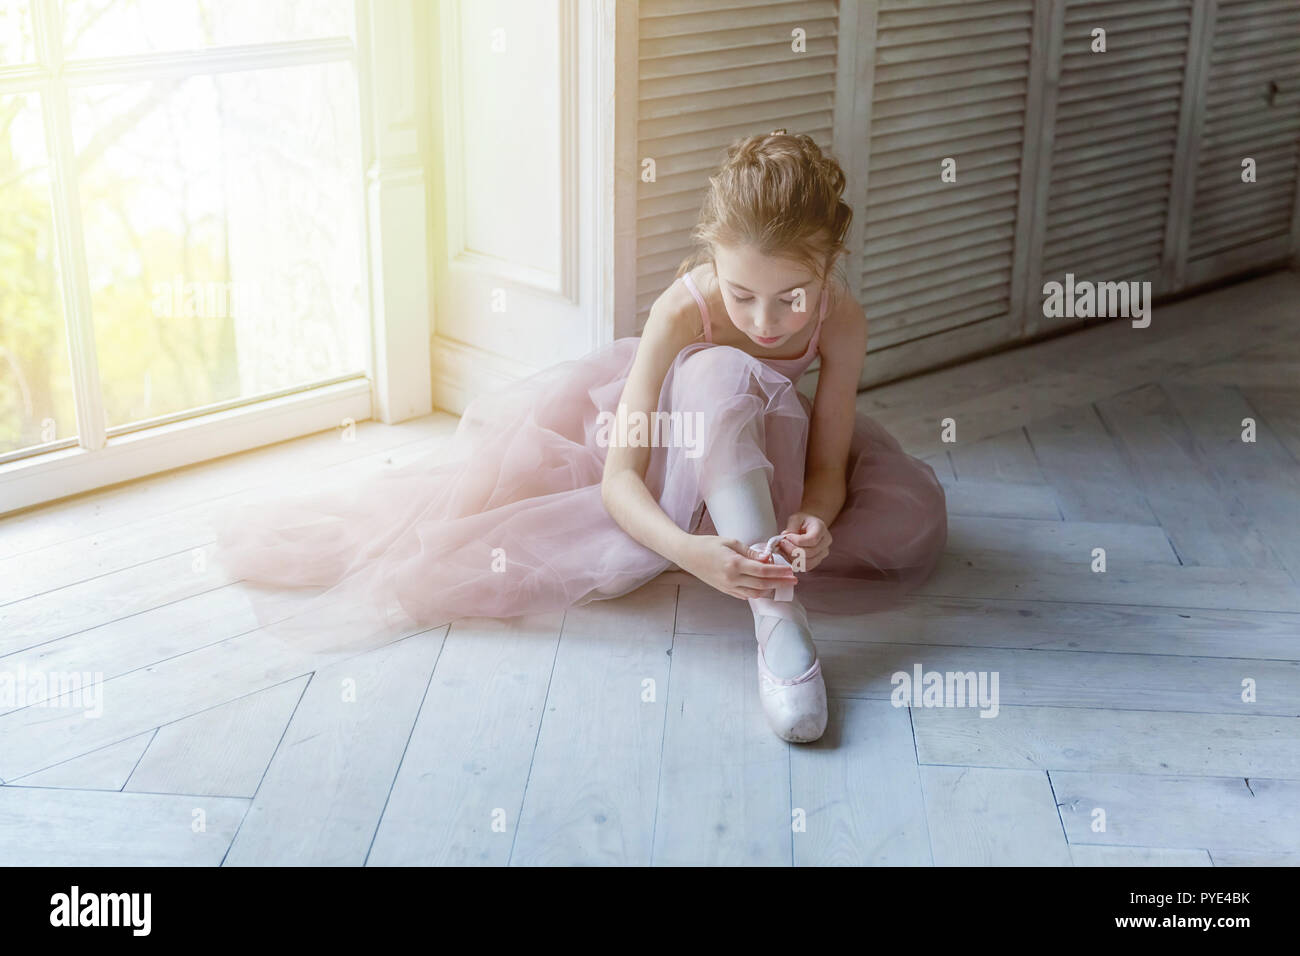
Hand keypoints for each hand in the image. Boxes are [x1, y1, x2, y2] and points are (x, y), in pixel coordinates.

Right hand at [678, 534, 798, 600]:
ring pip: (755, 593)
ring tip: (780, 583)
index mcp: (734, 564)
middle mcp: (732, 579)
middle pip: (763, 585)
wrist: (687, 554)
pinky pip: (745, 595)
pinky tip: (763, 586)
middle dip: (780, 583)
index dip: (780, 573)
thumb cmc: (707, 544)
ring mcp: (728, 587)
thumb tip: (767, 558)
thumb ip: (751, 552)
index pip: (763, 571)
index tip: (791, 572)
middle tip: (793, 580)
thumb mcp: (730, 542)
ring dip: (770, 589)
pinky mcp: (725, 590)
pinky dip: (757, 592)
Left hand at [779, 512, 831, 571]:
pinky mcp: (816, 561)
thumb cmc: (803, 522)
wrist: (809, 526)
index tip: (786, 536)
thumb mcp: (796, 518)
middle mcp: (825, 542)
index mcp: (821, 529)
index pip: (812, 540)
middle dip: (791, 550)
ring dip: (792, 558)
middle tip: (781, 544)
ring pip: (807, 563)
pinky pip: (805, 567)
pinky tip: (787, 555)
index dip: (797, 541)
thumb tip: (784, 537)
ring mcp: (822, 553)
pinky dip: (794, 563)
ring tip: (783, 550)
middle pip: (809, 553)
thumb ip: (791, 527)